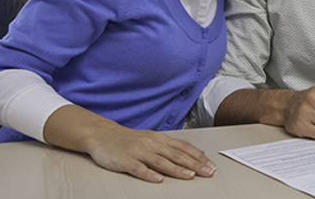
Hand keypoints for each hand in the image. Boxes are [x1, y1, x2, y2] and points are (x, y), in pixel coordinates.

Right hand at [84, 126, 216, 182]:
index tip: (212, 165)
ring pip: (161, 162)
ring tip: (190, 176)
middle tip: (208, 172)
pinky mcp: (125, 161)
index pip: (184, 148)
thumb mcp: (153, 138)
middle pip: (177, 156)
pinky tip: (158, 180)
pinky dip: (149, 174)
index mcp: (160, 139)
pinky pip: (138, 169)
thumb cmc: (130, 139)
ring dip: (176, 170)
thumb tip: (196, 153)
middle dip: (195, 165)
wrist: (102, 134)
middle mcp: (152, 144)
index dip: (199, 157)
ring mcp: (139, 152)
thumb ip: (173, 146)